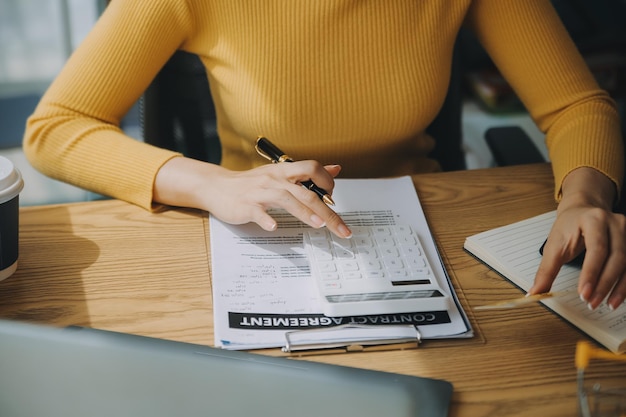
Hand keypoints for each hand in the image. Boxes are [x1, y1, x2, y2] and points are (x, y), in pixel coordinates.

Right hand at [153, 156, 351, 237]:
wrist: (217, 187)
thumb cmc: (251, 183)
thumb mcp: (280, 174)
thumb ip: (308, 173)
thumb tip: (336, 169)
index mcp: (284, 171)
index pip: (312, 169)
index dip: (327, 182)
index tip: (335, 199)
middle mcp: (274, 179)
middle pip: (306, 191)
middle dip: (327, 210)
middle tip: (341, 228)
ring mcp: (260, 192)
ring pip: (286, 199)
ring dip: (304, 211)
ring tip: (318, 224)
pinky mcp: (246, 206)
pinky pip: (258, 212)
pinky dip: (266, 219)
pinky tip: (274, 227)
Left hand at [530, 168, 625, 309]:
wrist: (583, 210)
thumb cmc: (569, 227)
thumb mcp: (554, 245)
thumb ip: (546, 270)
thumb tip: (535, 292)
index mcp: (593, 219)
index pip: (597, 248)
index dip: (591, 272)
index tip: (583, 293)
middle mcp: (615, 223)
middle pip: (616, 257)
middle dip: (604, 284)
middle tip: (591, 302)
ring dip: (619, 287)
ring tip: (608, 305)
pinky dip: (625, 283)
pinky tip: (617, 296)